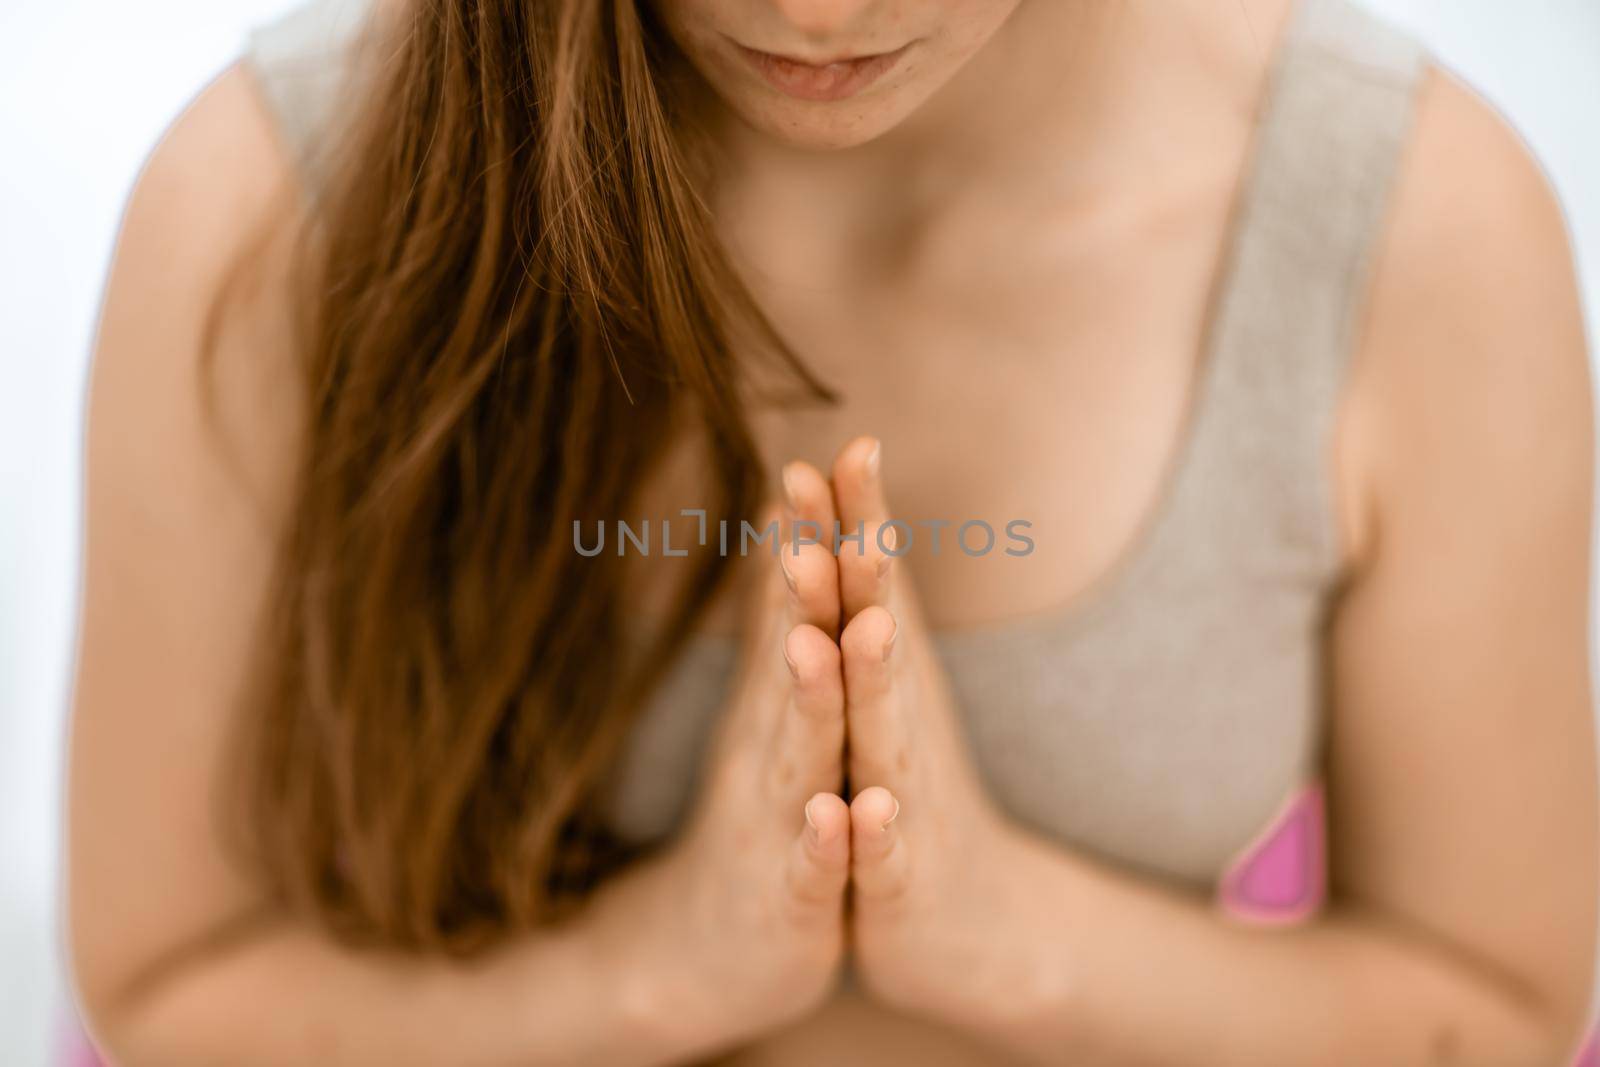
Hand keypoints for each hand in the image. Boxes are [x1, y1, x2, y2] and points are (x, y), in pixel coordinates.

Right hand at [582, 503, 850, 1058]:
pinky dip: (823, 842)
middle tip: (810, 525)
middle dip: (802, 595)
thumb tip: (789, 527)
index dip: (809, 538)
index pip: (793, 609)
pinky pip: (810, 869)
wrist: (720, 950)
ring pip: (795, 754)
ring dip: (806, 701)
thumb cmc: (764, 810)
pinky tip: (835, 816)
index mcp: (776, 705)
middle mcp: (768, 749)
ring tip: (818, 644)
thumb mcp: (775, 712)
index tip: (827, 458)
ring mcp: (774, 822)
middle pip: (789, 661)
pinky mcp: (791, 898)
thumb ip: (782, 621)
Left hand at [825, 437, 1076, 1033]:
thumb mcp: (880, 697)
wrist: (972, 926)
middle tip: (843, 498)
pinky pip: (883, 857)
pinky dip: (873, 834)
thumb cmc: (909, 793)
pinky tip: (865, 809)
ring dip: (873, 684)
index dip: (858, 519)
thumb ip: (861, 606)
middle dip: (863, 570)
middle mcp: (907, 730)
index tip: (841, 443)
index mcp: (892, 688)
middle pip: (883, 639)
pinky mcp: (898, 882)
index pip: (873, 588)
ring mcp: (908, 804)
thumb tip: (841, 518)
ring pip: (885, 737)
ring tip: (862, 627)